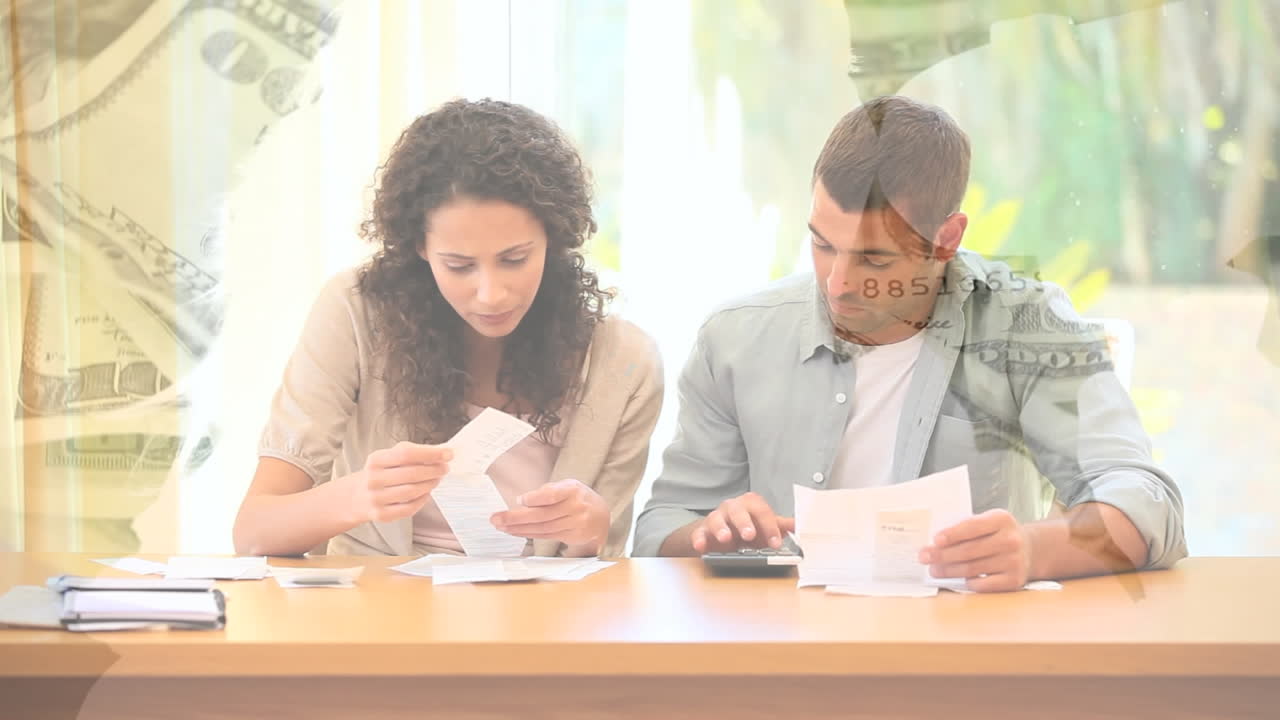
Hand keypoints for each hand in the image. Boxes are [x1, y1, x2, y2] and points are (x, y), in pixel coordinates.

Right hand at [346, 441, 451, 523]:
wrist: (357, 496)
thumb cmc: (381, 472)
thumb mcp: (390, 456)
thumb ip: (413, 452)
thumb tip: (441, 452)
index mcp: (375, 460)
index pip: (406, 454)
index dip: (430, 453)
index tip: (448, 453)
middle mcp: (373, 479)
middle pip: (411, 474)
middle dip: (433, 470)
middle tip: (444, 468)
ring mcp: (376, 498)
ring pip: (412, 492)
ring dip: (430, 484)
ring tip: (437, 479)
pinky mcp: (381, 515)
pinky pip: (409, 508)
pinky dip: (422, 500)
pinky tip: (427, 493)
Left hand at [491, 479, 609, 552]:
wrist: (601, 516)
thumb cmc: (579, 497)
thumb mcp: (568, 486)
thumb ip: (548, 491)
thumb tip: (523, 501)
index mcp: (573, 490)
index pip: (552, 495)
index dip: (535, 499)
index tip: (519, 500)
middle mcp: (575, 507)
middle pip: (542, 515)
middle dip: (516, 518)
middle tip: (496, 518)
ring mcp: (575, 524)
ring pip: (542, 528)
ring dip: (518, 529)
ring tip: (501, 526)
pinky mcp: (572, 536)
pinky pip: (546, 536)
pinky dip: (529, 534)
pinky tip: (515, 532)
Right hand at [690, 492, 794, 553]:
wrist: (721, 534)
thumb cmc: (746, 527)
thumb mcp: (764, 526)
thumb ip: (780, 525)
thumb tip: (800, 525)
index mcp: (750, 504)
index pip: (761, 511)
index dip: (769, 526)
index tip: (775, 543)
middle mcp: (732, 508)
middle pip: (738, 511)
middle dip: (744, 522)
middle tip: (749, 535)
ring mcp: (716, 518)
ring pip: (716, 519)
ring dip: (721, 528)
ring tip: (726, 538)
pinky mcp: (702, 531)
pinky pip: (699, 533)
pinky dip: (699, 539)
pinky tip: (701, 547)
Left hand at [919, 509, 1032, 592]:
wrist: (1031, 550)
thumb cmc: (999, 534)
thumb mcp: (989, 522)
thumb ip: (968, 528)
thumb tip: (936, 542)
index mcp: (1002, 519)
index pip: (972, 526)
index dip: (952, 534)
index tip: (935, 540)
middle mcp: (1011, 540)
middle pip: (969, 550)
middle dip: (942, 555)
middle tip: (924, 557)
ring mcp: (1014, 561)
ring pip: (972, 568)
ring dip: (949, 571)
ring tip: (934, 570)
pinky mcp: (1014, 580)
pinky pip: (983, 584)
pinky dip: (967, 582)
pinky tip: (958, 579)